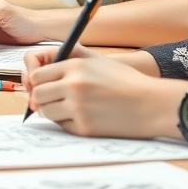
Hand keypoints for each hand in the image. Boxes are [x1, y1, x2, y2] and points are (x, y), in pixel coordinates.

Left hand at [22, 44, 171, 138]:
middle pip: (37, 95)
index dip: (36, 81)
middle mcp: (73, 86)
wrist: (152, 104)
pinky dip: (68, 123)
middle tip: (50, 100)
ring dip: (52, 112)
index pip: (37, 74)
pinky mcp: (84, 127)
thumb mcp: (97, 61)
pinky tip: (85, 117)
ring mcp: (78, 108)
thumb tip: (37, 74)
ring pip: (46, 112)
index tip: (40, 86)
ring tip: (69, 108)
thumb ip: (67, 61)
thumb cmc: (125, 81)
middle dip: (40, 98)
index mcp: (75, 66)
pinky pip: (63, 126)